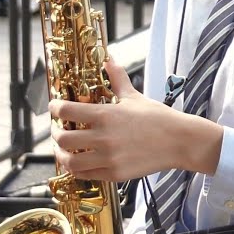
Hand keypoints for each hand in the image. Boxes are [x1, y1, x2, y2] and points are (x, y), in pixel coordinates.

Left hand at [50, 59, 222, 181]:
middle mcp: (103, 137)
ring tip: (63, 150)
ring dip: (62, 154)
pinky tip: (80, 162)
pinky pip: (86, 174)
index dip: (55, 108)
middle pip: (63, 138)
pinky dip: (78, 169)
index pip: (66, 110)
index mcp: (106, 115)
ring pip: (70, 160)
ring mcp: (108, 158)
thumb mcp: (134, 96)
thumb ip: (117, 78)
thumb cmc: (158, 117)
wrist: (179, 141)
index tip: (54, 107)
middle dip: (56, 133)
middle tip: (59, 130)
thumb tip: (108, 58)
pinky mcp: (114, 173)